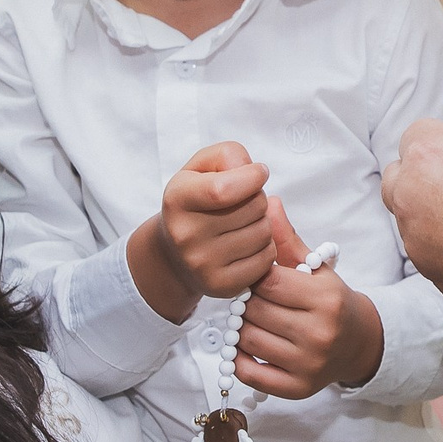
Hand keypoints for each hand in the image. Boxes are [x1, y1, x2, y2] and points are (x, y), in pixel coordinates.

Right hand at [129, 142, 273, 320]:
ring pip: (264, 233)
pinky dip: (264, 248)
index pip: (225, 189)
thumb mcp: (202, 167)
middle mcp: (186, 235)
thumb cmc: (197, 201)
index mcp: (177, 199)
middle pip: (254, 208)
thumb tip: (255, 174)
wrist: (176, 252)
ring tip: (243, 223)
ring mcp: (202, 264)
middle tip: (243, 203)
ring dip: (262, 223)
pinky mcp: (221, 286)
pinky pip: (266, 259)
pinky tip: (246, 244)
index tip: (256, 174)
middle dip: (258, 198)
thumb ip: (229, 155)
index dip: (252, 177)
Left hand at [236, 193, 384, 398]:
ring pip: (247, 340)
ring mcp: (308, 364)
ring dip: (241, 328)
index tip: (257, 278)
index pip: (268, 283)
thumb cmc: (330, 301)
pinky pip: (248, 373)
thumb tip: (268, 202)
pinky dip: (238, 359)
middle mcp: (319, 334)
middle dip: (247, 302)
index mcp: (326, 300)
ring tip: (252, 320)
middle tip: (252, 300)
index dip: (255, 277)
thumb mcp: (316, 268)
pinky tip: (248, 346)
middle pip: (254, 311)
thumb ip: (288, 238)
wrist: (358, 344)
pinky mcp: (296, 389)